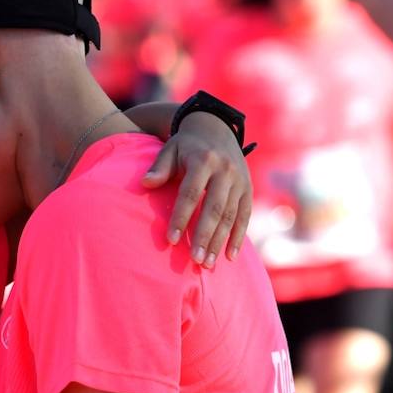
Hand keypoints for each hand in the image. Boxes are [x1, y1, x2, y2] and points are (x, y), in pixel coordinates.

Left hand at [143, 111, 252, 266]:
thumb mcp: (170, 149)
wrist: (216, 128)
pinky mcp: (248, 189)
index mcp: (203, 161)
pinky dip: (238, 237)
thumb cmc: (186, 146)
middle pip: (214, 208)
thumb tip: (145, 184)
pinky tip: (230, 256)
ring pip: (230, 216)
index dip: (181, 217)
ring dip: (220, 241)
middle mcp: (225, 171)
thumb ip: (159, 167)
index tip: (171, 240)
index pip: (190, 193)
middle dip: (204, 236)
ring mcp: (239, 181)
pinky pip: (245, 216)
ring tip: (207, 264)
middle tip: (195, 260)